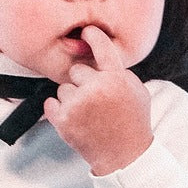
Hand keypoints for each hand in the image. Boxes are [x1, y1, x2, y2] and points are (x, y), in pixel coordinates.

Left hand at [43, 27, 152, 174]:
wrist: (124, 156)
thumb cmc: (132, 122)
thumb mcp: (136, 91)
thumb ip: (119, 72)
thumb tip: (100, 54)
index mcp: (117, 78)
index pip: (102, 47)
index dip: (93, 36)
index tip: (87, 31)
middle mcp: (97, 88)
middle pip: (77, 70)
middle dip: (83, 83)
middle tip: (95, 100)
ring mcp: (79, 104)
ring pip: (63, 88)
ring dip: (72, 99)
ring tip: (88, 114)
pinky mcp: (64, 120)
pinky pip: (50, 103)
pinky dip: (58, 110)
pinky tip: (74, 119)